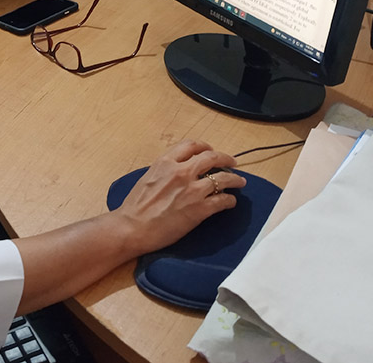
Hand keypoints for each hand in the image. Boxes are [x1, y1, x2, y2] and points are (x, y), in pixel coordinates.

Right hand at [113, 139, 246, 257]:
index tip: (210, 151)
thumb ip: (165, 171)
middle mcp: (181, 172)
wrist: (132, 228)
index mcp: (165, 162)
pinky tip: (230, 202)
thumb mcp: (148, 178)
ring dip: (234, 179)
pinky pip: (222, 200)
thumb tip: (177, 172)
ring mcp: (192, 190)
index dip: (205, 147)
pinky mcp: (199, 209)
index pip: (191, 145)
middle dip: (225, 159)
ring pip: (222, 178)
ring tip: (240, 181)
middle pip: (212, 157)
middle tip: (232, 163)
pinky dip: (230, 200)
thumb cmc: (135, 207)